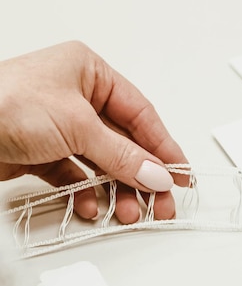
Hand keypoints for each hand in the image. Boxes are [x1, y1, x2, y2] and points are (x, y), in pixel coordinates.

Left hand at [0, 41, 188, 222]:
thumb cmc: (1, 103)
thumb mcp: (77, 126)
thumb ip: (122, 155)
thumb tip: (157, 174)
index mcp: (89, 73)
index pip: (140, 114)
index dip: (164, 147)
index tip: (180, 174)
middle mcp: (75, 97)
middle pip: (124, 143)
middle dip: (142, 177)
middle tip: (159, 203)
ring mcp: (58, 125)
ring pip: (102, 162)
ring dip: (116, 190)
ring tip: (126, 211)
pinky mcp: (41, 151)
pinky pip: (75, 175)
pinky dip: (85, 193)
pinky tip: (89, 206)